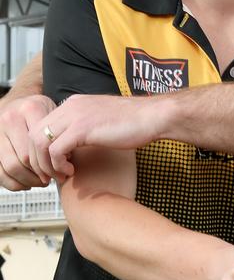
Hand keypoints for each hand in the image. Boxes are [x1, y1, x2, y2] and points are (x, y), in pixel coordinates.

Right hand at [0, 95, 56, 189]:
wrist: (17, 102)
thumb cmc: (39, 110)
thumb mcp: (53, 111)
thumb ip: (60, 131)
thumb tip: (68, 158)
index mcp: (29, 109)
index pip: (41, 145)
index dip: (54, 162)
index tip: (64, 168)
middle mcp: (10, 119)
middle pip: (25, 158)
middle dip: (42, 173)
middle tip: (55, 178)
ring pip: (12, 168)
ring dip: (30, 180)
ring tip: (43, 181)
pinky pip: (0, 174)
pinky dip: (15, 183)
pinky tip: (27, 183)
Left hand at [30, 94, 166, 178]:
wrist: (154, 117)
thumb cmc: (135, 123)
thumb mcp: (101, 122)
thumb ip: (84, 129)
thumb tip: (72, 149)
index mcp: (73, 104)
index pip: (40, 126)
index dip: (40, 150)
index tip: (51, 167)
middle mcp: (70, 106)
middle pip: (33, 135)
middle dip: (37, 160)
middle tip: (50, 176)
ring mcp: (75, 116)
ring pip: (40, 143)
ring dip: (46, 165)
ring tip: (61, 176)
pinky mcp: (82, 129)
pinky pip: (55, 150)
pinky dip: (58, 165)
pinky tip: (72, 171)